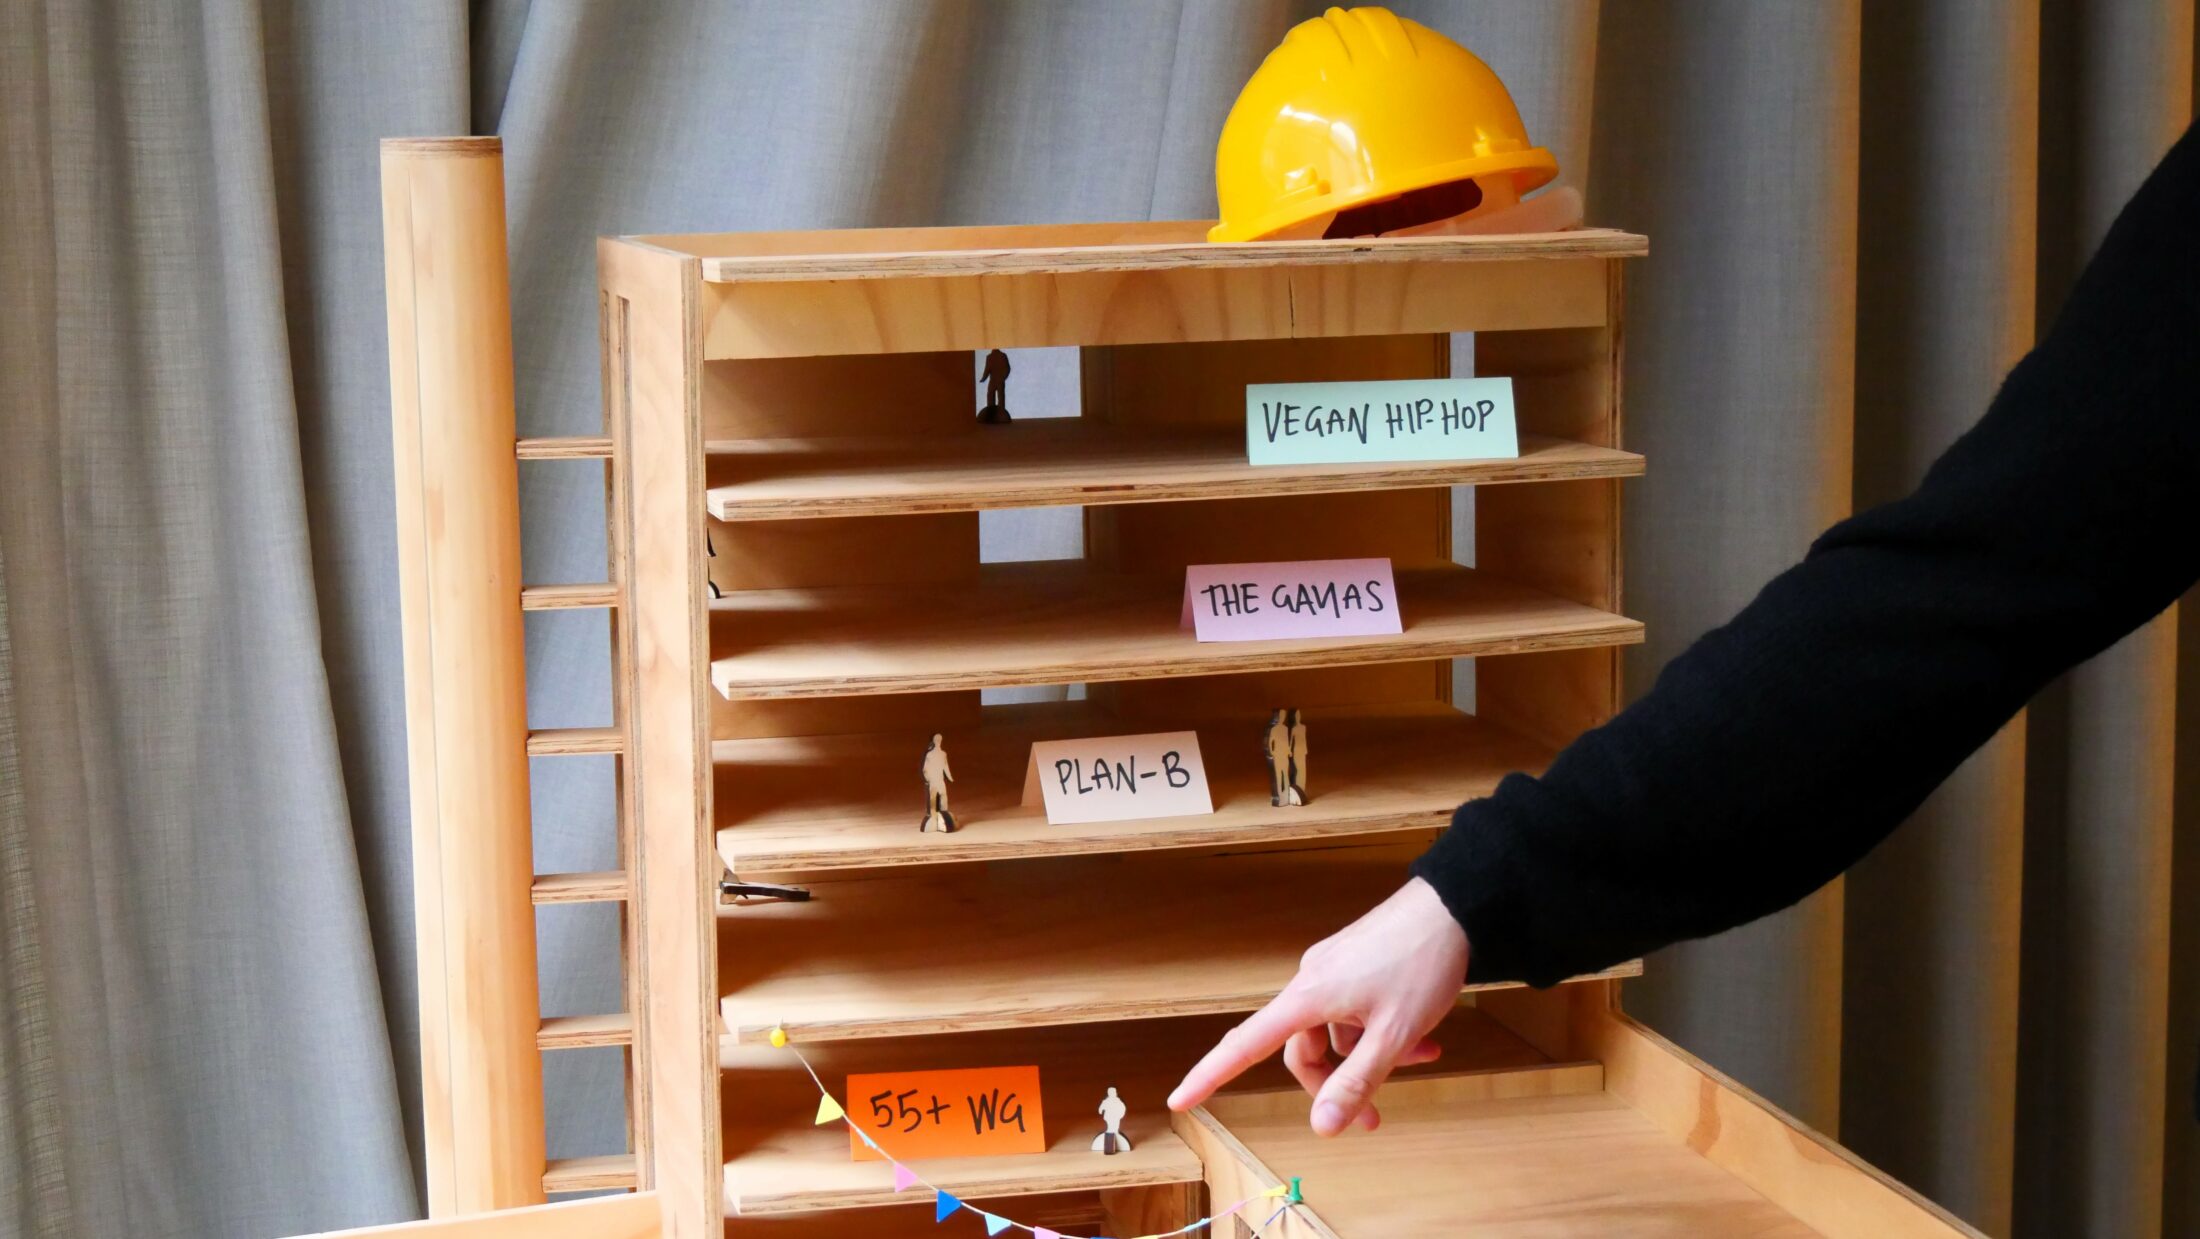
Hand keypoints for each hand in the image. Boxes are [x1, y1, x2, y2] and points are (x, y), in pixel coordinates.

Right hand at [1167, 877, 1467, 1135]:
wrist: (1453, 906)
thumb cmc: (1422, 963)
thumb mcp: (1394, 1035)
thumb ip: (1357, 1083)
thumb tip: (1321, 1126)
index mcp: (1307, 997)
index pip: (1244, 1044)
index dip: (1209, 1075)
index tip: (1180, 1100)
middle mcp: (1311, 981)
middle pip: (1301, 1050)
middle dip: (1335, 1086)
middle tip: (1373, 1118)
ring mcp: (1332, 971)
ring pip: (1334, 1033)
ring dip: (1368, 1057)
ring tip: (1420, 1058)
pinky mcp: (1353, 965)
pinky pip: (1352, 1012)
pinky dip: (1378, 1032)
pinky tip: (1420, 1038)